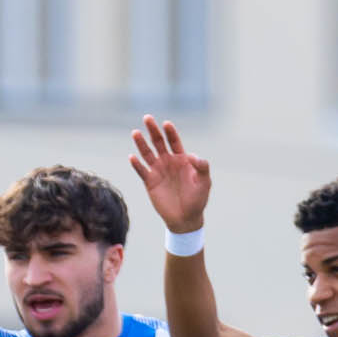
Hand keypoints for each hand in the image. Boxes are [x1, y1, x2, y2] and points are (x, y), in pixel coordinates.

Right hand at [131, 118, 210, 234]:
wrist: (186, 218)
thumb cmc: (197, 199)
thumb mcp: (204, 182)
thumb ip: (201, 167)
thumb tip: (192, 156)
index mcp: (182, 159)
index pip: (174, 141)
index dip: (170, 132)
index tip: (167, 124)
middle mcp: (168, 162)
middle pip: (159, 142)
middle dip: (153, 130)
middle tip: (147, 118)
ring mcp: (158, 171)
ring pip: (147, 153)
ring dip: (141, 143)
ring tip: (135, 132)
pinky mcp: (150, 182)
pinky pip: (141, 171)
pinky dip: (136, 164)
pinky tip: (132, 157)